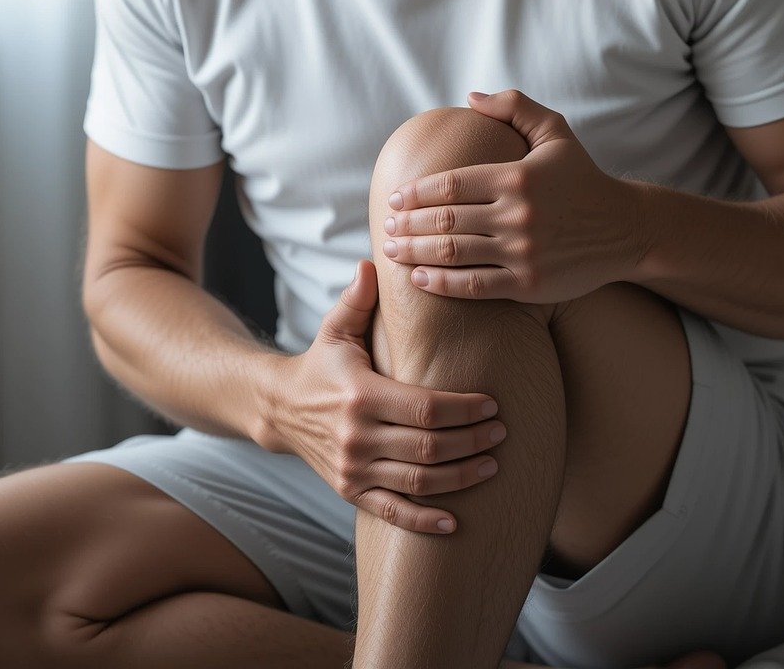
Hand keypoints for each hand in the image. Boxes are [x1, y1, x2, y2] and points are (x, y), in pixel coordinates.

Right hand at [270, 260, 507, 534]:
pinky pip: (393, 512)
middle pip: (428, 447)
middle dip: (472, 442)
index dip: (463, 410)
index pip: (424, 408)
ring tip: (492, 465)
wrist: (280, 407)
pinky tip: (455, 521)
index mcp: (360, 394)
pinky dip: (425, 521)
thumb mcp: (336, 328)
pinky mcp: (350, 492)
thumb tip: (374, 262)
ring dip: (460, 478)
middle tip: (503, 432)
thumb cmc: (321, 362)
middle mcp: (356, 436)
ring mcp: (353, 469)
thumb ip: (358, 298)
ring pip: (418, 482)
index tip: (492, 405)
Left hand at [382, 88, 643, 303]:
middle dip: (408, 224)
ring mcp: (523, 252)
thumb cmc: (583, 178)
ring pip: (453, 253)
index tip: (396, 198)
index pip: (450, 184)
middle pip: (445, 220)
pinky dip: (441, 284)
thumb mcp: (555, 132)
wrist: (626, 229)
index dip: (416, 193)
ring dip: (415, 252)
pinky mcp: (529, 283)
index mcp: (516, 176)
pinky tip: (418, 278)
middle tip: (385, 226)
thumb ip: (514, 106)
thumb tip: (469, 97)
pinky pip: (474, 286)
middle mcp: (517, 214)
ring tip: (393, 250)